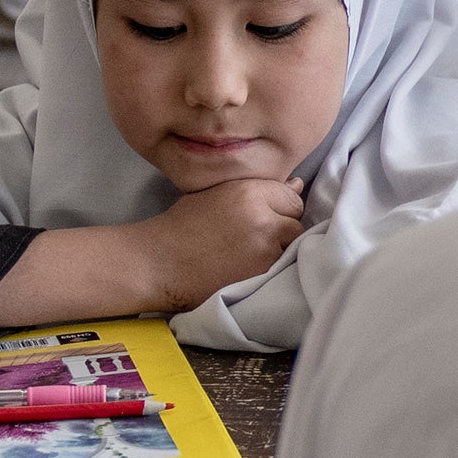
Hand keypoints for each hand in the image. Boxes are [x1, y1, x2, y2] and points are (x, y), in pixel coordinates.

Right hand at [143, 178, 307, 307]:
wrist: (160, 262)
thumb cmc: (182, 226)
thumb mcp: (217, 194)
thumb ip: (257, 189)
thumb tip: (295, 185)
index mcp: (250, 191)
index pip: (292, 197)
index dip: (280, 209)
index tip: (265, 218)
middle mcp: (262, 216)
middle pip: (296, 223)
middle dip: (282, 230)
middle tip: (256, 239)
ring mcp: (265, 246)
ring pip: (291, 247)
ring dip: (279, 250)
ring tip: (251, 254)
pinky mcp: (262, 272)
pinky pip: (281, 268)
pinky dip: (270, 269)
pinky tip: (248, 267)